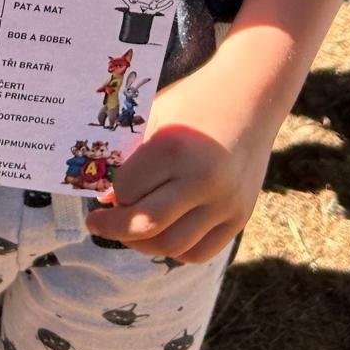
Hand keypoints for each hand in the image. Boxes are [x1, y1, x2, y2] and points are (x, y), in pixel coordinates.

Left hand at [85, 64, 275, 262]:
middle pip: (146, 225)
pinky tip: (162, 234)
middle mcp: (202, 180)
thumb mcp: (156, 116)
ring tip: (131, 229)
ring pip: (171, 246)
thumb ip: (132, 156)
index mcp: (174, 149)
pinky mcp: (240, 217)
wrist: (251, 96)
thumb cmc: (194, 103)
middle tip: (97, 223)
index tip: (107, 188)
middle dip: (114, 228)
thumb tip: (108, 201)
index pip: (126, 190)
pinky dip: (175, 250)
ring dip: (142, 243)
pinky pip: (199, 252)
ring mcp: (225, 203)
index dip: (113, 191)